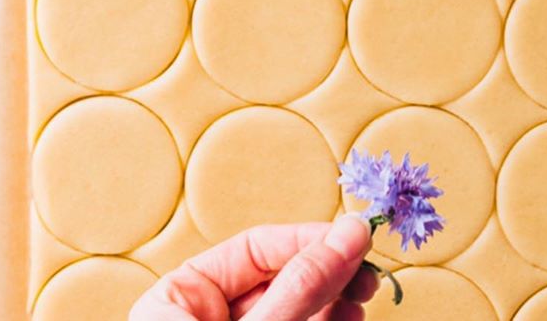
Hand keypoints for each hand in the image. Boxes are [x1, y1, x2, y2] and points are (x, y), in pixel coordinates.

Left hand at [130, 216, 376, 320]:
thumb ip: (299, 287)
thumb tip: (350, 233)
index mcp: (178, 298)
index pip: (258, 247)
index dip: (311, 240)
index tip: (356, 240)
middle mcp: (204, 318)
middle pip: (282, 278)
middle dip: (330, 274)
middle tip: (367, 276)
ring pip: (296, 308)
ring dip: (334, 302)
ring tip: (360, 304)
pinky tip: (347, 320)